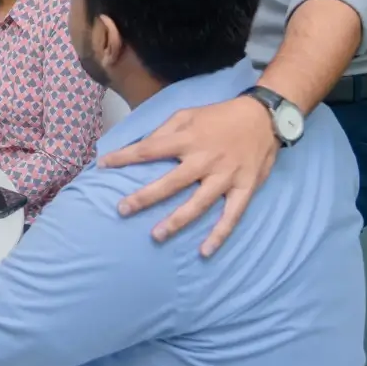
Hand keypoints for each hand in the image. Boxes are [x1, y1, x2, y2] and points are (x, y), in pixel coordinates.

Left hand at [96, 95, 276, 256]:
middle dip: (145, 197)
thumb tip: (140, 145)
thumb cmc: (219, 116)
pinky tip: (205, 251)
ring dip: (177, 221)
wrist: (263, 117)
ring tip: (157, 236)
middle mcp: (204, 160)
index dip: (124, 157)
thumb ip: (164, 130)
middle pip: (170, 182)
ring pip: (198, 203)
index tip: (103, 165)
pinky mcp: (244, 188)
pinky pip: (232, 215)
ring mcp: (225, 177)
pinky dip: (220, 234)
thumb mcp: (188, 113)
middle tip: (123, 210)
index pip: (149, 150)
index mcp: (188, 139)